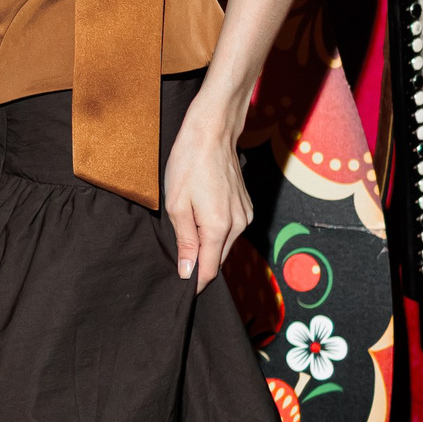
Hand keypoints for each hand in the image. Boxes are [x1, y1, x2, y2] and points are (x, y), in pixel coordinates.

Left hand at [162, 94, 252, 290]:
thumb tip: (187, 271)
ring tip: (187, 238)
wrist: (212, 132)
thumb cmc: (189, 164)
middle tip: (178, 263)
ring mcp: (245, 214)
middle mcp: (239, 225)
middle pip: (218, 258)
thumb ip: (184, 240)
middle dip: (201, 265)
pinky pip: (231, 230)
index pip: (209, 269)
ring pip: (225, 244)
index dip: (195, 282)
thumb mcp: (176, 204)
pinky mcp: (246, 205)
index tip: (181, 289)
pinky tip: (201, 221)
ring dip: (208, 247)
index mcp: (219, 227)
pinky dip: (216, 232)